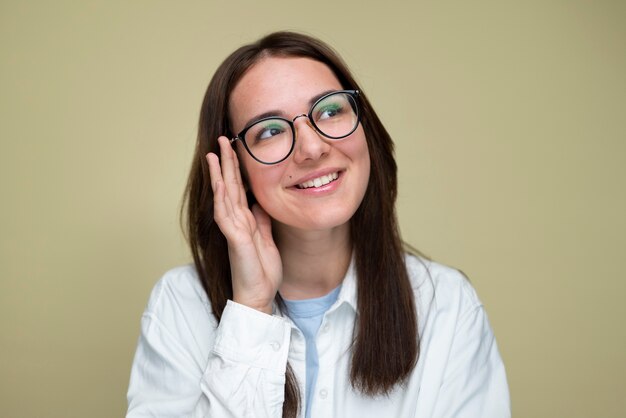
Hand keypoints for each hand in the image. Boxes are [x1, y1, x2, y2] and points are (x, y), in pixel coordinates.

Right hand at [206, 136, 281, 313]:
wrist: (258, 295)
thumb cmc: (261, 271)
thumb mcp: (266, 238)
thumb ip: (261, 219)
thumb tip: (260, 201)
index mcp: (245, 220)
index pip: (238, 188)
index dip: (236, 168)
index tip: (234, 148)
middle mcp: (236, 221)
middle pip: (229, 186)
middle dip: (226, 162)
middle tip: (221, 140)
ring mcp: (233, 229)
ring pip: (224, 196)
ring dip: (219, 174)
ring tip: (214, 154)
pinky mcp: (235, 239)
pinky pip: (226, 216)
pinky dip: (222, 199)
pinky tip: (219, 183)